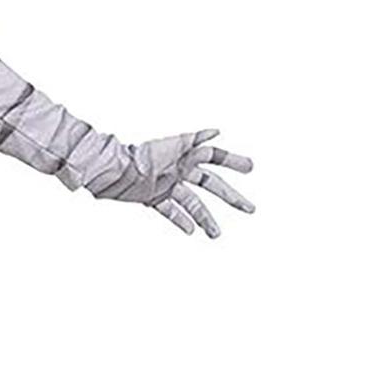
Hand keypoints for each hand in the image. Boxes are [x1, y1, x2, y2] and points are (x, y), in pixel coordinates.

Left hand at [89, 127, 254, 237]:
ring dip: (205, 218)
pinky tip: (191, 231)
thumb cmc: (142, 155)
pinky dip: (180, 220)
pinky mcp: (153, 197)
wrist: (115, 171)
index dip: (232, 161)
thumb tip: (217, 131)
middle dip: (231, 196)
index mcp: (185, 155)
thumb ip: (194, 138)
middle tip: (250, 208)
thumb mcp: (172, 145)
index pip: (215, 157)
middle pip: (211, 185)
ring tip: (216, 234)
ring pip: (193, 203)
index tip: (250, 168)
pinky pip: (170, 211)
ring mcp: (167, 185)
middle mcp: (179, 170)